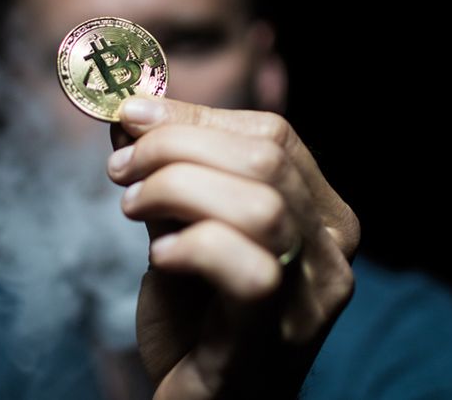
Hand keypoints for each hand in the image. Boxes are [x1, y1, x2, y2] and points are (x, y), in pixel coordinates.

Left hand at [107, 96, 359, 398]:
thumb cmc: (194, 316)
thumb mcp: (181, 228)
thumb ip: (168, 175)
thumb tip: (130, 115)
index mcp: (318, 212)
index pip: (271, 134)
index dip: (196, 116)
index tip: (131, 116)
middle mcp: (331, 250)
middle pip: (264, 160)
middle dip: (176, 146)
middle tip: (121, 167)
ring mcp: (312, 296)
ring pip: (260, 207)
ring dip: (177, 190)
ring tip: (131, 206)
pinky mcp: (275, 337)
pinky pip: (249, 271)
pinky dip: (194, 248)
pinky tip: (161, 257)